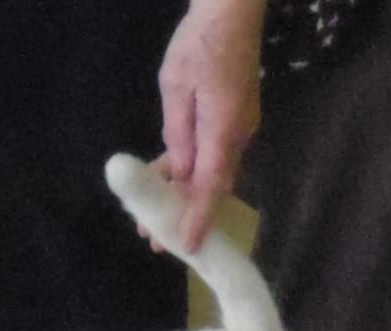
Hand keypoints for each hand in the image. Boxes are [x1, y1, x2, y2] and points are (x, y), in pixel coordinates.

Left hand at [158, 0, 264, 250]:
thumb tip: (180, 175)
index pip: (211, 185)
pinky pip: (211, 158)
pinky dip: (190, 175)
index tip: (189, 246)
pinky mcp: (233, 122)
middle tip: (156, 243)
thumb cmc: (200, 43)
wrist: (232, 10)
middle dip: (183, 216)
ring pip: (210, 174)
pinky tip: (167, 186)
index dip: (199, 218)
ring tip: (152, 221)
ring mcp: (238, 130)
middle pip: (211, 187)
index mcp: (223, 130)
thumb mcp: (176, 87)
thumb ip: (178, 135)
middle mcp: (237, 137)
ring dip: (183, 198)